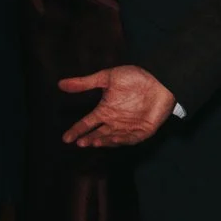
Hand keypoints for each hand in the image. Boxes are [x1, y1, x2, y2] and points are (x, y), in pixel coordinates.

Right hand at [59, 66, 178, 148]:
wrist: (160, 79)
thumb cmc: (134, 77)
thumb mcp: (106, 77)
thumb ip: (85, 83)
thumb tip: (60, 84)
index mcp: (105, 110)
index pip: (87, 123)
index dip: (77, 130)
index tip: (66, 138)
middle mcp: (115, 121)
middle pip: (98, 134)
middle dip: (89, 139)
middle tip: (80, 143)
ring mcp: (129, 127)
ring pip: (113, 138)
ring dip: (103, 141)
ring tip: (93, 142)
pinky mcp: (143, 130)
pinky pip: (130, 139)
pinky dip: (122, 141)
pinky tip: (113, 140)